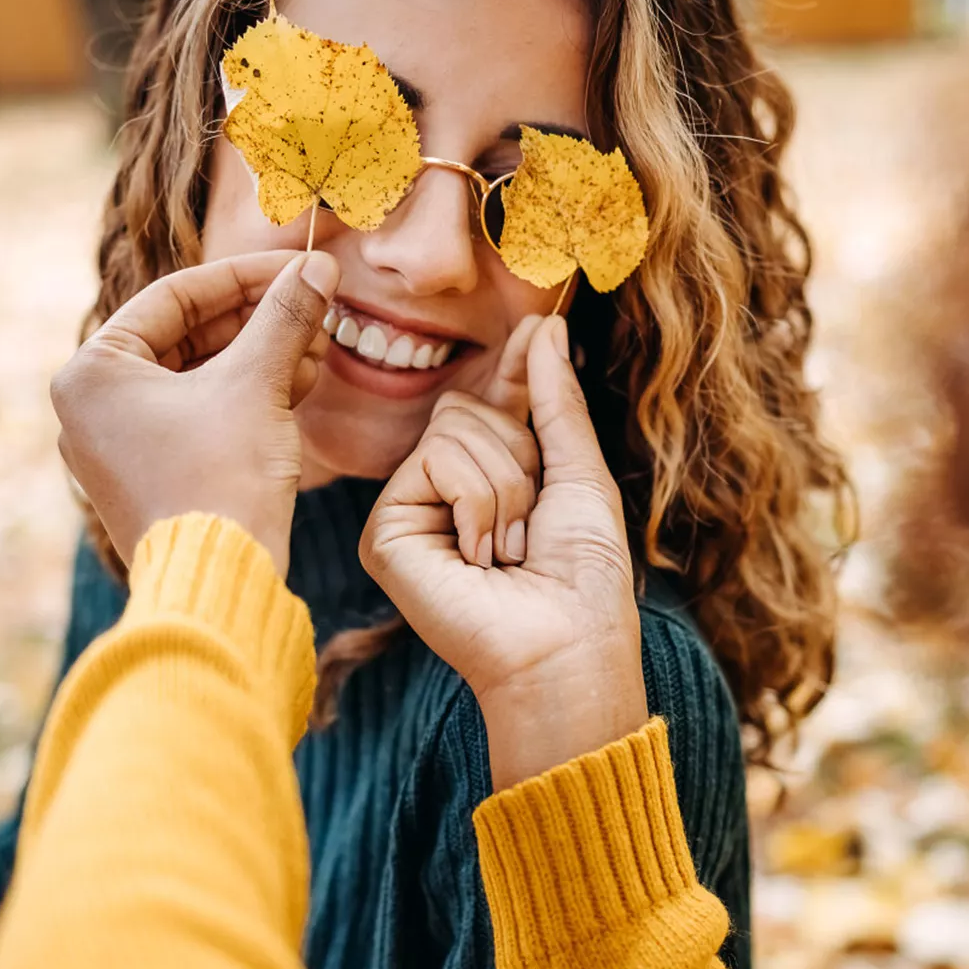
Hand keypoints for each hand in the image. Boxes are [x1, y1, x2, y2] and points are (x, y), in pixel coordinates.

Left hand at [52, 250, 336, 573]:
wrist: (219, 585)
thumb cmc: (222, 481)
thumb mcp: (258, 383)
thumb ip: (285, 316)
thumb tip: (318, 267)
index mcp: (92, 372)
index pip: (175, 297)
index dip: (246, 275)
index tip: (298, 266)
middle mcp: (91, 405)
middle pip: (187, 335)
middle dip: (258, 321)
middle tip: (314, 307)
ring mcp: (116, 445)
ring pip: (198, 376)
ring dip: (260, 357)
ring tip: (316, 349)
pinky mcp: (148, 476)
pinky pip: (198, 415)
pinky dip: (246, 397)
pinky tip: (299, 384)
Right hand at [361, 316, 646, 787]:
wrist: (565, 645)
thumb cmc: (583, 577)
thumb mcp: (581, 474)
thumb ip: (556, 400)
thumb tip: (545, 326)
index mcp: (489, 478)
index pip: (492, 401)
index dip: (515, 367)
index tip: (542, 324)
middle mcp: (440, 491)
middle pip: (468, 408)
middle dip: (520, 456)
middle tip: (530, 526)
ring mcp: (408, 510)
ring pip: (454, 428)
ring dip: (506, 488)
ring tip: (509, 550)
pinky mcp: (385, 533)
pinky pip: (435, 459)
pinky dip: (477, 504)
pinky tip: (478, 558)